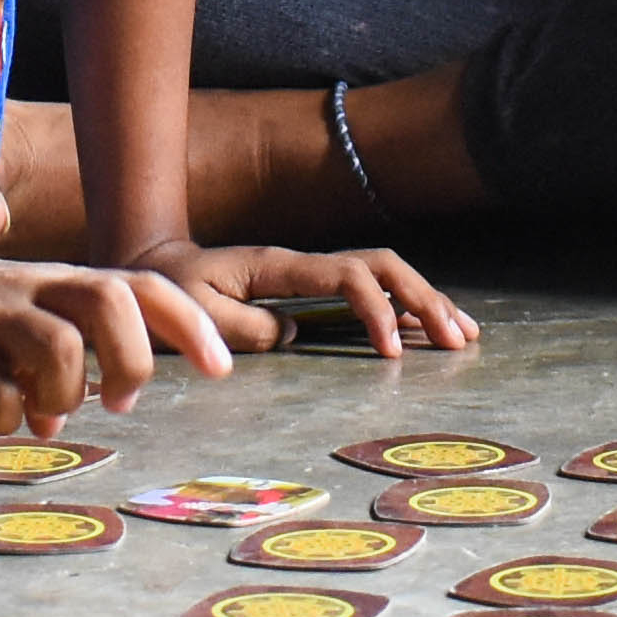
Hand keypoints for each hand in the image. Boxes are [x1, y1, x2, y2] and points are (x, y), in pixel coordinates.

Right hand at [0, 228, 236, 433]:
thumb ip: (46, 358)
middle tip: (120, 401)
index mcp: (52, 283)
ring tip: (43, 413)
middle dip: (132, 357)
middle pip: (108, 299)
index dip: (188, 325)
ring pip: (56, 345)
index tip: (219, 370)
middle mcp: (26, 289)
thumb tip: (67, 417)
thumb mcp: (6, 323)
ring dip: (64, 394)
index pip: (140, 285)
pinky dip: (4, 419)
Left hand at [125, 239, 481, 358]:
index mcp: (278, 265)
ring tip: (463, 334)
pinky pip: (368, 290)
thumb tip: (294, 333)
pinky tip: (430, 328)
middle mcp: (302, 263)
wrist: (153, 267)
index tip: (392, 353)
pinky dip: (404, 308)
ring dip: (424, 300)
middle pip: (379, 266)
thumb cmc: (168, 293)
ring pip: (382, 273)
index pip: (346, 276)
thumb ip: (242, 326)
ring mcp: (309, 273)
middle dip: (420, 300)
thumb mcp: (192, 312)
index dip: (376, 310)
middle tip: (453, 341)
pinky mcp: (310, 289)